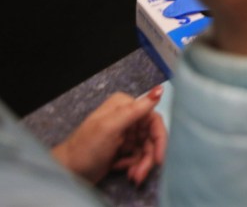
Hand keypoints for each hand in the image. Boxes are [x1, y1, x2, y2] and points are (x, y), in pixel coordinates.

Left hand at [51, 87, 166, 185]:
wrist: (67, 173)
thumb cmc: (85, 148)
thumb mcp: (110, 127)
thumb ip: (135, 109)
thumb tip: (159, 89)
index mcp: (124, 106)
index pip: (153, 119)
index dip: (159, 139)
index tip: (159, 158)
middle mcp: (127, 116)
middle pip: (151, 136)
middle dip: (148, 156)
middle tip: (140, 173)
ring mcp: (125, 132)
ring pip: (146, 148)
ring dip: (141, 164)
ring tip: (133, 176)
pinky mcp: (122, 147)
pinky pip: (138, 155)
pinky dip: (134, 165)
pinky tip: (122, 170)